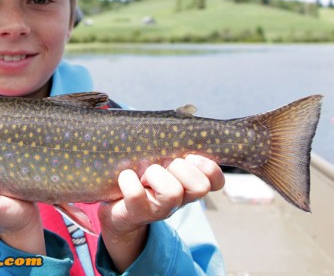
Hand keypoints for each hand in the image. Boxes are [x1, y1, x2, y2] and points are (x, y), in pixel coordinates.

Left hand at [98, 155, 224, 271]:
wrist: (117, 213)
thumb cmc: (141, 180)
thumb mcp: (161, 164)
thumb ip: (172, 151)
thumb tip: (176, 119)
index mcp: (188, 186)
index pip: (216, 181)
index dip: (209, 168)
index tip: (190, 157)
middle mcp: (179, 200)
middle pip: (200, 186)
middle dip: (181, 168)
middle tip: (163, 167)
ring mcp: (159, 210)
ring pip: (173, 192)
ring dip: (155, 174)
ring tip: (143, 175)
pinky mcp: (136, 213)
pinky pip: (136, 194)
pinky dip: (128, 180)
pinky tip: (126, 177)